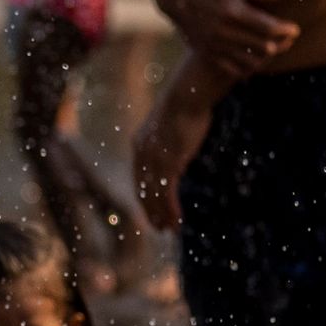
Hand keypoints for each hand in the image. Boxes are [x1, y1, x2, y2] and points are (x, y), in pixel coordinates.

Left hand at [132, 101, 203, 232]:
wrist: (186, 95)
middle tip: (157, 227)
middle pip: (144, 190)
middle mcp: (142, 155)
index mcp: (140, 144)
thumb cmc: (185, 105)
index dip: (144, 195)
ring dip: (161, 215)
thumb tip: (176, 156)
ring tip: (168, 230)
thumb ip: (168, 144)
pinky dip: (170, 210)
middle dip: (150, 211)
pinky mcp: (168, 164)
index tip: (149, 209)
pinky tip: (176, 222)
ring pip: (154, 196)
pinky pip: (167, 194)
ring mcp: (153, 161)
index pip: (139, 177)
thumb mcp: (171, 127)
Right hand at [159, 0, 292, 70]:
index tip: (294, 29)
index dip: (285, 30)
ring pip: (249, 61)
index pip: (267, 27)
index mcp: (232, 10)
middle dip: (280, 44)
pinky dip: (247, 68)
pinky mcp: (206, 52)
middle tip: (289, 39)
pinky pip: (232, 69)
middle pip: (261, 46)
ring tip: (274, 49)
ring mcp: (214, 44)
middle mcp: (223, 31)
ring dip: (266, 57)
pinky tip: (255, 60)